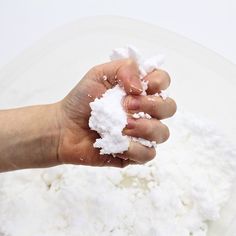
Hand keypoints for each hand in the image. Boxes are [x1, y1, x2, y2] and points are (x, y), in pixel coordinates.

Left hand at [56, 59, 175, 167]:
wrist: (65, 128)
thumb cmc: (82, 100)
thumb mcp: (99, 74)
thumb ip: (124, 68)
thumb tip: (141, 87)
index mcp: (140, 91)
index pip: (163, 82)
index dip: (157, 83)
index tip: (134, 88)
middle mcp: (145, 111)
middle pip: (170, 107)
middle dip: (152, 106)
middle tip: (126, 106)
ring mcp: (141, 133)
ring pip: (163, 133)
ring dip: (144, 128)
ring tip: (122, 127)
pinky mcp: (134, 152)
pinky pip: (148, 154)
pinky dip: (134, 149)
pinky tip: (117, 145)